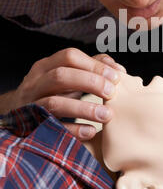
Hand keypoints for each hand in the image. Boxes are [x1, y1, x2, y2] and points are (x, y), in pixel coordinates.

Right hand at [3, 48, 125, 140]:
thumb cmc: (51, 92)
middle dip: (90, 83)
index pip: (69, 57)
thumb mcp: (66, 76)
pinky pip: (53, 128)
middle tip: (112, 93)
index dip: (94, 65)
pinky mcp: (32, 126)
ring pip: (55, 103)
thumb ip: (90, 68)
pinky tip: (91, 131)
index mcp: (45, 66)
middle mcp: (35, 83)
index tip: (115, 76)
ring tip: (107, 115)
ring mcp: (31, 104)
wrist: (18, 114)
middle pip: (61, 76)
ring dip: (84, 109)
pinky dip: (73, 130)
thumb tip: (118, 69)